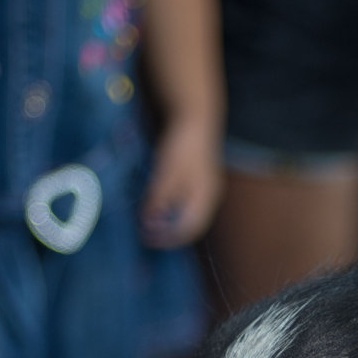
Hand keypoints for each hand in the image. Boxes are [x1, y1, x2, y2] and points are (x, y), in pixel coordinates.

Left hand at [140, 118, 222, 248]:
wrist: (196, 117)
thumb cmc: (183, 145)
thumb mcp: (167, 172)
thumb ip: (159, 198)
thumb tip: (149, 222)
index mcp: (205, 198)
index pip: (189, 229)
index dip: (169, 238)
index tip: (148, 239)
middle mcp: (210, 197)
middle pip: (191, 225)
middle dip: (169, 232)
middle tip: (147, 233)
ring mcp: (207, 188)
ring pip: (189, 214)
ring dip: (171, 222)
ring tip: (151, 221)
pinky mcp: (200, 179)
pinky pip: (188, 203)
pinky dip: (173, 209)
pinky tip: (160, 204)